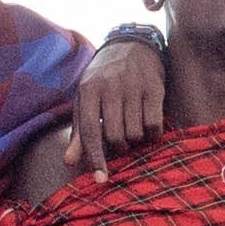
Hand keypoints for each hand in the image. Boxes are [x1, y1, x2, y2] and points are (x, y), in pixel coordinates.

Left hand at [79, 36, 166, 163]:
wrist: (130, 45)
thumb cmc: (103, 79)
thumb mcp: (86, 99)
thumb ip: (80, 131)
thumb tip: (69, 162)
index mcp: (89, 90)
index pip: (91, 131)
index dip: (96, 158)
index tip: (101, 180)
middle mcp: (111, 87)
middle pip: (116, 136)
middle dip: (120, 147)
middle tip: (121, 142)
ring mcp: (134, 87)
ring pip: (136, 132)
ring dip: (136, 140)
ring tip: (133, 129)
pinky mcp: (154, 88)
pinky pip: (154, 124)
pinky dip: (152, 134)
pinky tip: (148, 126)